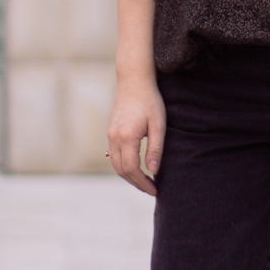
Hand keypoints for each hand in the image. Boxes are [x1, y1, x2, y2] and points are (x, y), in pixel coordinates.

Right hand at [107, 75, 165, 196]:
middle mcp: (114, 137)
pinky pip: (114, 155)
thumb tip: (153, 171)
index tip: (155, 189)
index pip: (132, 169)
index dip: (143, 183)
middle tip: (151, 189)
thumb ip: (156, 149)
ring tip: (145, 181)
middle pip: (121, 170)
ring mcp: (110, 134)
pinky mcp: (110, 131)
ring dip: (129, 176)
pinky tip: (136, 166)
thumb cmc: (150, 100)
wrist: (133, 80)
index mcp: (127, 137)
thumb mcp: (158, 124)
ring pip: (115, 164)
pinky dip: (123, 165)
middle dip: (136, 183)